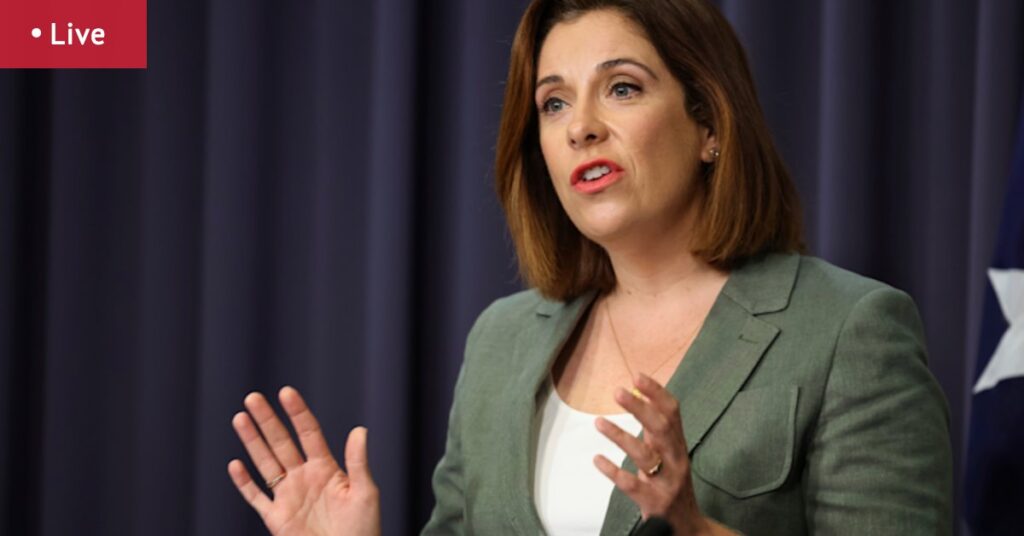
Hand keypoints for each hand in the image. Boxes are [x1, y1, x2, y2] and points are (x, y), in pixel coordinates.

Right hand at [227, 386, 380, 535]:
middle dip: (267, 420)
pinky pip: (256, 498)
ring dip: (252, 442)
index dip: (297, 413)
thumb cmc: (363, 530)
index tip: (286, 393)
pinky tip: (235, 464)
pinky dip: (244, 483)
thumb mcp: (365, 493)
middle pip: (281, 443)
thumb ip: (358, 462)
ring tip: (240, 418)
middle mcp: (304, 478)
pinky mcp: (277, 518)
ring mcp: (289, 497)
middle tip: (253, 398)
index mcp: (326, 469)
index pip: (309, 433)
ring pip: (265, 463)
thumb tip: (360, 430)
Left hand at [594, 374, 730, 535]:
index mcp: (678, 445)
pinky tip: (597, 459)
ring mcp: (666, 482)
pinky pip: (631, 485)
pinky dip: (613, 471)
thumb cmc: (672, 483)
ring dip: (620, 436)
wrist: (687, 527)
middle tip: (617, 391)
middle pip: (661, 429)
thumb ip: (657, 430)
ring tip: (598, 422)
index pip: (673, 413)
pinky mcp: (653, 502)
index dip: (656, 393)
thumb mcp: (669, 454)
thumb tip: (639, 396)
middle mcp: (676, 461)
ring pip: (645, 456)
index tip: (637, 376)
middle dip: (640, 408)